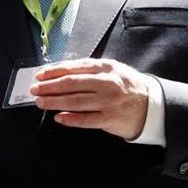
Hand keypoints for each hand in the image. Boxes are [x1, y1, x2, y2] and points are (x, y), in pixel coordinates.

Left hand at [30, 58, 150, 139]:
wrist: (152, 104)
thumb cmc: (127, 86)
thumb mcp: (112, 70)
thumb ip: (90, 70)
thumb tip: (60, 74)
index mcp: (105, 68)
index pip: (74, 68)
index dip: (54, 72)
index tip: (39, 75)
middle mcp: (107, 83)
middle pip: (72, 84)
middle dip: (49, 87)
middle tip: (35, 90)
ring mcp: (108, 102)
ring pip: (76, 101)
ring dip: (55, 102)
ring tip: (41, 103)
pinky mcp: (110, 119)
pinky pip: (86, 120)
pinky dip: (71, 119)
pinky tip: (59, 117)